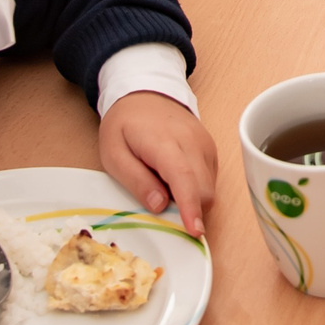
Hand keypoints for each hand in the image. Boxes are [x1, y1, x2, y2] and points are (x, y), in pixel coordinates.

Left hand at [99, 90, 217, 235]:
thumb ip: (136, 180)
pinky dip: (195, 190)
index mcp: (164, 142)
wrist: (145, 93)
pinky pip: (210, 180)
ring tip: (163, 185)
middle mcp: (192, 143)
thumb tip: (160, 206)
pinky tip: (174, 179)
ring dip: (191, 200)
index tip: (195, 231)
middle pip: (203, 189)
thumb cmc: (124, 124)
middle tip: (160, 206)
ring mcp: (205, 145)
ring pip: (210, 188)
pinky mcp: (211, 149)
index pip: (183, 178)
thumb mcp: (113, 153)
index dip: (190, 206)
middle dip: (189, 210)